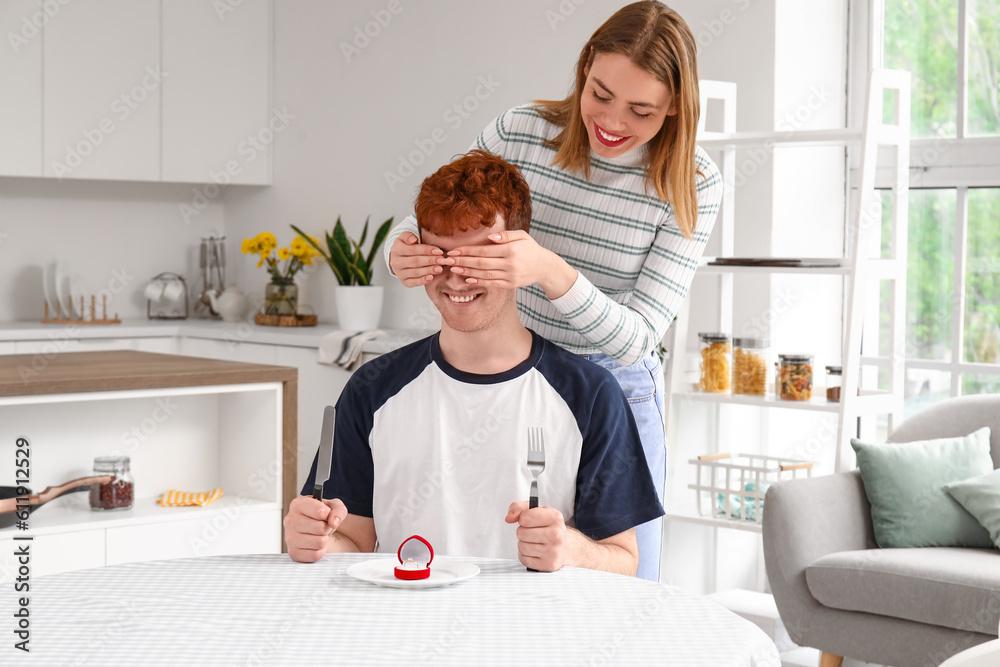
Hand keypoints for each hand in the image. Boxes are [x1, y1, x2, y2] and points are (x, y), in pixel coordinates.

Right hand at [283, 496, 347, 562]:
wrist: (315, 531)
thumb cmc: (322, 517)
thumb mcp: (334, 507)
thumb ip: (338, 510)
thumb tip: (333, 522)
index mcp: (297, 504)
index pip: (320, 511)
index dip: (328, 514)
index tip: (325, 514)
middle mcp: (290, 520)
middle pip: (321, 528)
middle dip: (327, 528)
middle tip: (323, 526)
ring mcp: (289, 538)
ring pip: (320, 542)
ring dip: (325, 539)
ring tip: (319, 535)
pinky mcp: (293, 553)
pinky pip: (316, 555)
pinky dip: (321, 551)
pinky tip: (315, 545)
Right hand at [388, 232, 445, 286]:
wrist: (400, 259)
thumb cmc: (406, 246)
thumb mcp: (405, 237)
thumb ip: (408, 236)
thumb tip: (413, 240)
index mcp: (396, 250)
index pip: (413, 250)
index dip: (427, 250)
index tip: (439, 251)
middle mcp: (396, 263)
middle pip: (415, 262)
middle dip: (430, 261)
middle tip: (442, 260)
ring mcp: (399, 273)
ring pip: (416, 272)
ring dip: (429, 270)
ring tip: (440, 268)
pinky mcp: (404, 282)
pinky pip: (414, 282)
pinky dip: (422, 281)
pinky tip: (431, 277)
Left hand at [446, 231, 576, 298]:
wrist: (544, 266)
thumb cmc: (530, 248)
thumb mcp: (522, 236)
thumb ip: (506, 235)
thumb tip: (490, 237)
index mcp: (510, 249)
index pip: (483, 251)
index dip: (467, 251)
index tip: (453, 251)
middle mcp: (509, 263)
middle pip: (480, 263)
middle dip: (462, 262)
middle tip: (447, 261)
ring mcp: (510, 275)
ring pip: (484, 274)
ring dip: (467, 272)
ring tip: (454, 270)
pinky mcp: (510, 284)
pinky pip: (492, 284)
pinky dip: (479, 282)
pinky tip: (468, 280)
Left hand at [505, 500, 573, 571]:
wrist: (565, 546)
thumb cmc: (548, 526)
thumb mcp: (536, 511)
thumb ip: (518, 508)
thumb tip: (508, 519)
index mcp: (555, 518)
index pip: (525, 518)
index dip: (522, 519)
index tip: (528, 520)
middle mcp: (557, 535)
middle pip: (521, 533)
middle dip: (523, 532)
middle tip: (533, 532)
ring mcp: (554, 551)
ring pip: (521, 546)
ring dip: (524, 544)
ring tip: (535, 542)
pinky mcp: (549, 565)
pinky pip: (524, 559)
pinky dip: (525, 556)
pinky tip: (535, 552)